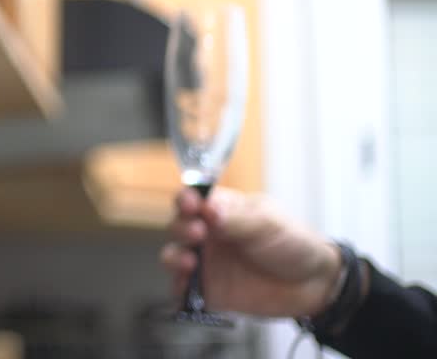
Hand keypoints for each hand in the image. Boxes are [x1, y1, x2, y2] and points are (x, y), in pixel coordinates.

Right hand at [159, 188, 342, 317]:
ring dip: (175, 257)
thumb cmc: (294, 244)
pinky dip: (178, 288)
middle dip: (182, 227)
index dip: (186, 200)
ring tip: (190, 261)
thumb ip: (238, 218)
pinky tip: (187, 286)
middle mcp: (208, 235)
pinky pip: (182, 290)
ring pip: (173, 256)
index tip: (191, 205)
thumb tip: (208, 209)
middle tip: (198, 232)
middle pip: (178, 225)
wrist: (315, 285)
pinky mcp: (207, 290)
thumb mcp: (269, 223)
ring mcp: (206, 263)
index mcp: (221, 209)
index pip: (192, 198)